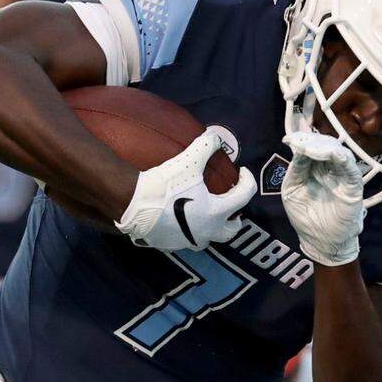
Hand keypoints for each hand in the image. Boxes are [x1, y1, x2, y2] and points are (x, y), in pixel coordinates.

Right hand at [115, 127, 255, 249]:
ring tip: (207, 212)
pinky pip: (186, 240)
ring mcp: (188, 241)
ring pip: (209, 238)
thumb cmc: (166, 185)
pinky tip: (182, 219)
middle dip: (235, 217)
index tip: (242, 172)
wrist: (134, 204)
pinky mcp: (171, 244)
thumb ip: (205, 146)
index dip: (247, 181)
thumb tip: (215, 137)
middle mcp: (206, 231)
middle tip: (230, 201)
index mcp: (216, 212)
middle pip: (231, 230)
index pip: (244, 197)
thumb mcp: (188, 162)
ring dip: (213, 226)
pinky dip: (190, 230)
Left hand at [280, 132, 364, 265]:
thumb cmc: (306, 217)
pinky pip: (350, 168)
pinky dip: (342, 158)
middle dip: (313, 141)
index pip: (310, 148)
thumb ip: (296, 170)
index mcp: (314, 168)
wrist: (321, 242)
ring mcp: (342, 175)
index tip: (289, 139)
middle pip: (325, 145)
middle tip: (300, 142)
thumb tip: (298, 148)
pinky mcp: (353, 185)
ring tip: (311, 149)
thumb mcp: (292, 190)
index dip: (301, 141)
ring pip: (338, 152)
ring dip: (325, 147)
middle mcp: (329, 168)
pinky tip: (333, 154)